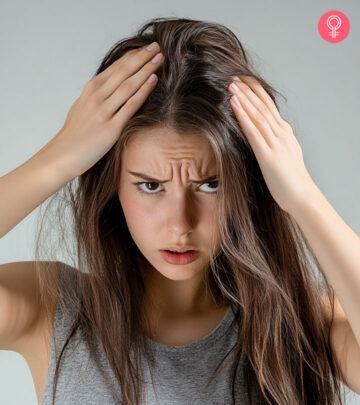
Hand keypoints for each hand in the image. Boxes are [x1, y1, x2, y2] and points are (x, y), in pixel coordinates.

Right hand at [50, 42, 163, 177]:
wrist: (63, 155)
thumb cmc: (74, 134)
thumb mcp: (82, 107)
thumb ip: (97, 96)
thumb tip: (111, 89)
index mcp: (91, 89)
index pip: (116, 67)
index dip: (133, 56)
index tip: (147, 48)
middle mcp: (96, 96)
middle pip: (124, 71)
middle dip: (142, 57)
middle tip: (158, 47)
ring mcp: (103, 111)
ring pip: (129, 84)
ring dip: (146, 69)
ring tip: (160, 59)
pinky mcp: (111, 128)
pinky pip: (130, 105)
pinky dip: (143, 91)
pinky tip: (153, 80)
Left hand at [228, 76, 316, 213]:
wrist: (302, 196)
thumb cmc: (292, 180)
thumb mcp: (285, 155)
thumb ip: (276, 143)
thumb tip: (266, 135)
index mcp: (285, 133)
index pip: (269, 107)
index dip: (256, 93)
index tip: (244, 81)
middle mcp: (281, 134)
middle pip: (262, 107)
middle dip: (248, 91)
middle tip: (234, 78)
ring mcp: (275, 143)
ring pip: (258, 115)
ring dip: (244, 99)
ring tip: (232, 86)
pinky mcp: (268, 155)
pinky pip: (253, 131)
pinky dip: (243, 117)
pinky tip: (235, 105)